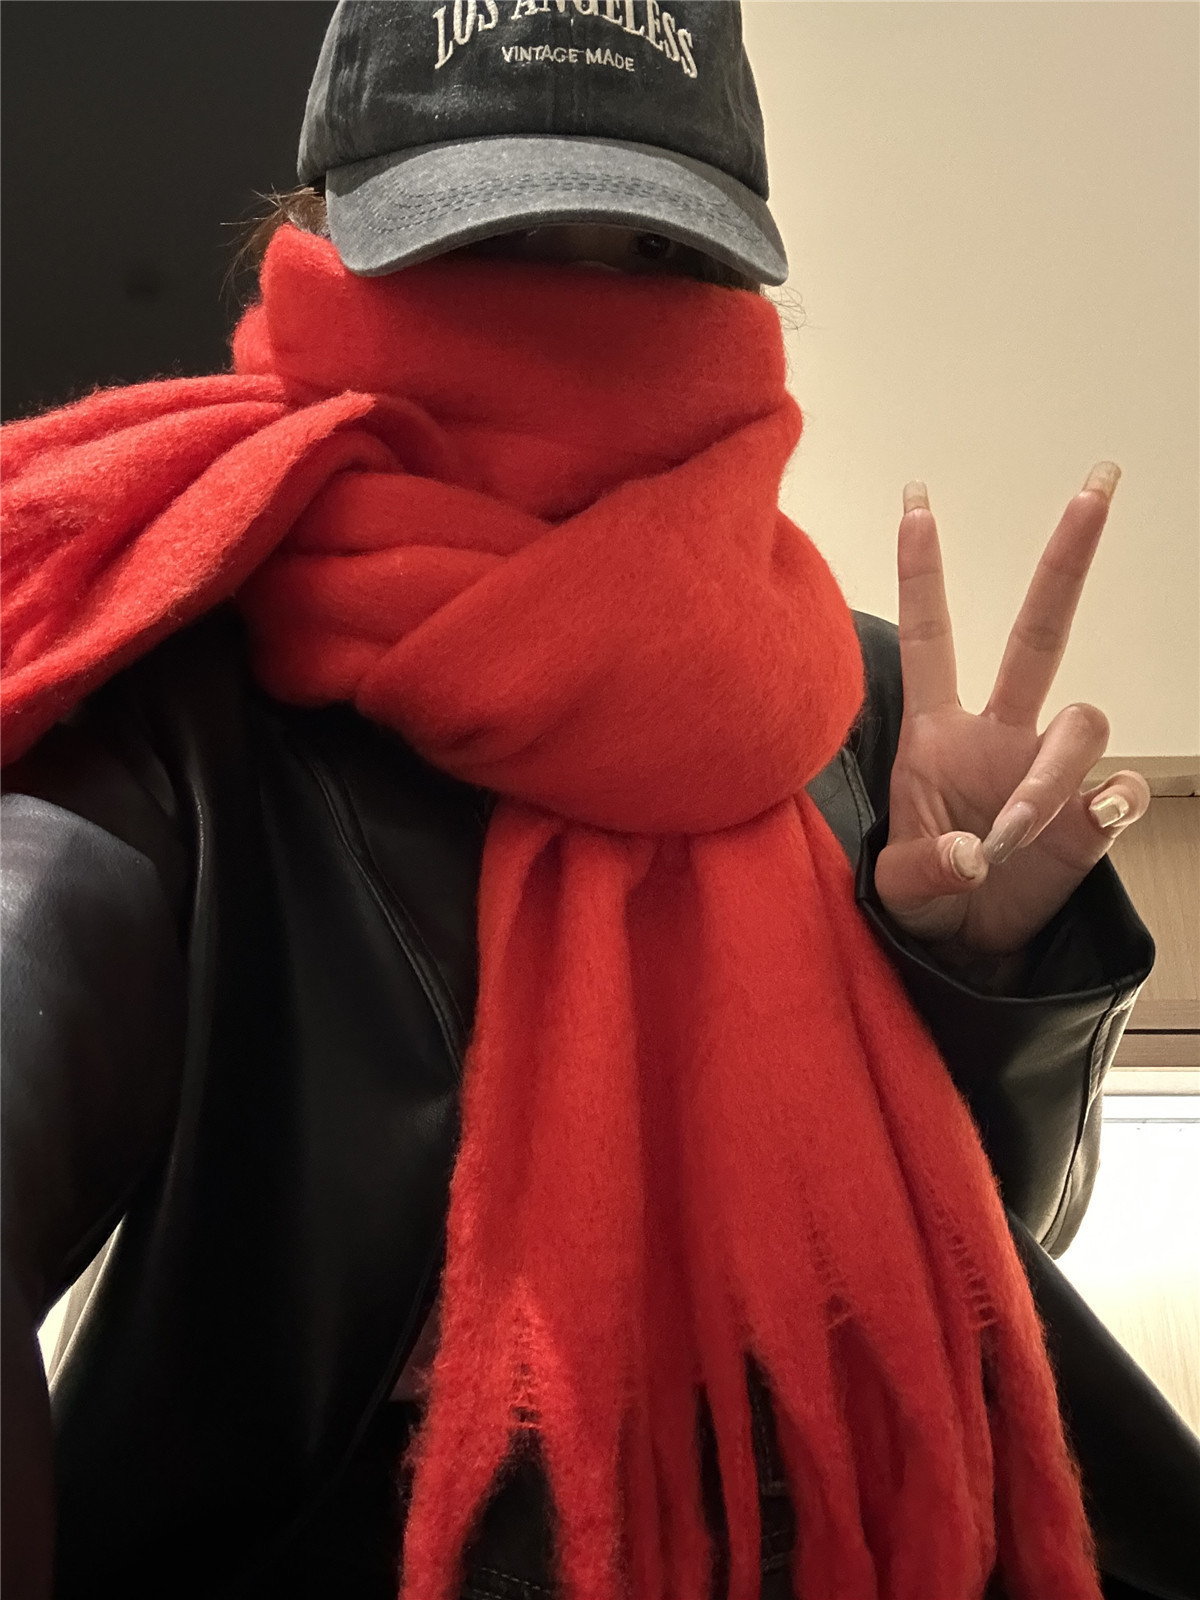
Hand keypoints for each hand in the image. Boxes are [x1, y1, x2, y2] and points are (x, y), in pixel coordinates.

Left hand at [873, 463, 1149, 957]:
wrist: (967, 951)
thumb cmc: (924, 903)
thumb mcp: (897, 890)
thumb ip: (926, 868)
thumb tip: (975, 855)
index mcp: (936, 735)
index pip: (931, 639)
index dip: (923, 573)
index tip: (916, 503)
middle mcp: (999, 735)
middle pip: (1041, 631)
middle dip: (1067, 560)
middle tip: (1096, 486)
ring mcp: (1050, 769)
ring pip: (1081, 722)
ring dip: (1049, 775)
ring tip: (1011, 836)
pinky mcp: (1092, 815)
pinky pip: (1121, 786)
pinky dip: (1107, 803)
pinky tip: (1086, 824)